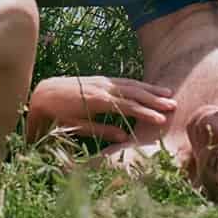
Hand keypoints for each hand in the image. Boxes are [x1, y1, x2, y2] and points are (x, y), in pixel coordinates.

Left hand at [27, 75, 176, 143]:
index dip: (145, 113)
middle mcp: (102, 87)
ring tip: (168, 93)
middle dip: (154, 99)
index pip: (127, 106)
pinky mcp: (100, 78)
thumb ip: (101, 130)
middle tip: (173, 105)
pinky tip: (148, 87)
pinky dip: (138, 84)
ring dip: (150, 88)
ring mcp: (102, 80)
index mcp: (97, 100)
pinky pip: (123, 81)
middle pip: (133, 92)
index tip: (161, 120)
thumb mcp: (76, 126)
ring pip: (130, 84)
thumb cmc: (58, 115)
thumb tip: (124, 139)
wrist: (43, 93)